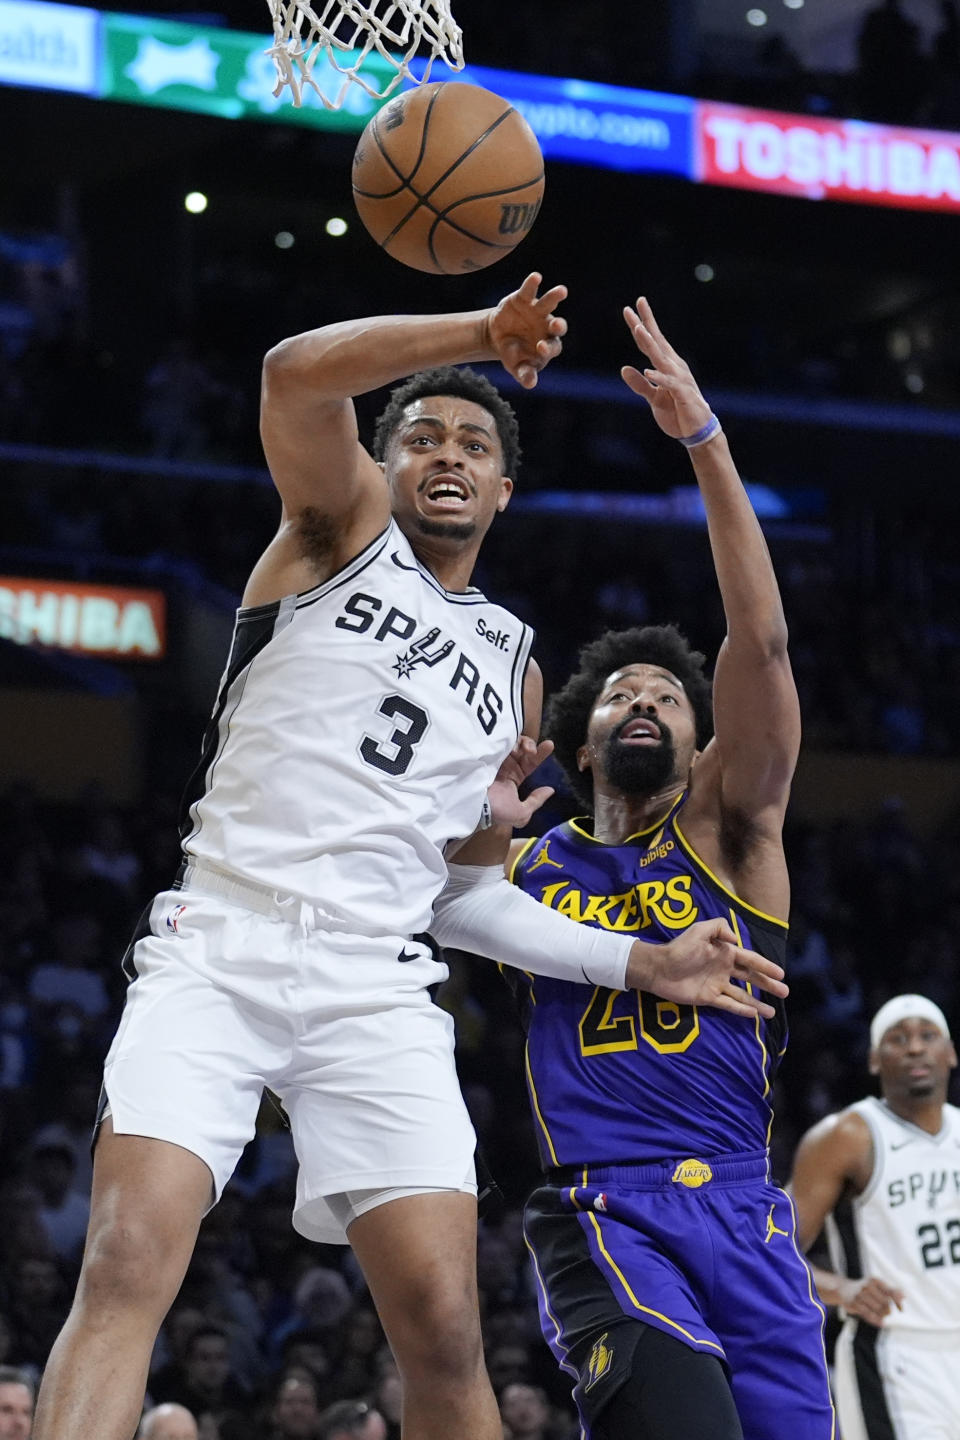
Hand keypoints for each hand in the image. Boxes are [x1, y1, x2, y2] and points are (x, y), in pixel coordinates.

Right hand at [486, 273, 567, 389]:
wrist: (498, 336)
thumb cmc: (513, 354)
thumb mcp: (516, 367)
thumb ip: (524, 374)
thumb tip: (530, 384)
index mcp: (548, 345)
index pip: (553, 347)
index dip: (548, 347)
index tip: (540, 347)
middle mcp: (547, 326)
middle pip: (557, 325)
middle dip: (558, 325)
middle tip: (557, 325)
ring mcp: (537, 311)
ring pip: (549, 304)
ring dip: (555, 297)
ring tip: (562, 291)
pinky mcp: (524, 299)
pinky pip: (530, 290)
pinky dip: (532, 283)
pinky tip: (536, 277)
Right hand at [486, 735, 554, 827]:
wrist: (476, 804)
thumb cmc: (497, 811)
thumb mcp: (521, 813)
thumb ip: (536, 801)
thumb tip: (550, 790)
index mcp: (514, 777)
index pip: (531, 762)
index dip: (541, 753)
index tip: (549, 744)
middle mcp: (507, 766)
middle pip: (524, 749)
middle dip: (532, 746)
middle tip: (532, 751)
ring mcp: (497, 757)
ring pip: (514, 742)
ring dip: (523, 743)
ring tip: (524, 750)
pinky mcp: (489, 751)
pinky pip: (502, 740)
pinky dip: (510, 740)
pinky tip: (513, 748)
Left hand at [621, 297, 714, 441]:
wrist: (697, 430)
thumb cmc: (676, 412)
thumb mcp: (653, 399)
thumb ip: (640, 384)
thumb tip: (623, 368)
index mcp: (666, 366)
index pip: (650, 343)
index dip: (640, 325)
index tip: (628, 309)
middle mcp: (673, 367)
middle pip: (656, 342)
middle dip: (645, 323)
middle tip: (635, 305)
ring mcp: (679, 379)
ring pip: (662, 358)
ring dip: (650, 344)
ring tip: (638, 330)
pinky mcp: (683, 394)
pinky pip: (670, 384)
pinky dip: (660, 378)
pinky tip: (649, 372)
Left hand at [625, 917, 788, 1017]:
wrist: (659, 968)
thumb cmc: (679, 948)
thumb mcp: (699, 930)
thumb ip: (719, 928)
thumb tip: (737, 939)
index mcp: (724, 952)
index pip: (750, 960)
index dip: (766, 967)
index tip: (781, 973)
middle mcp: (724, 969)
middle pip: (751, 978)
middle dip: (768, 984)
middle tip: (785, 992)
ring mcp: (717, 984)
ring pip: (742, 995)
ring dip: (757, 1003)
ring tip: (772, 1012)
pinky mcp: (708, 998)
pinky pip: (728, 1005)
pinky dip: (741, 1010)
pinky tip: (753, 1015)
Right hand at [840, 1276, 903, 1324]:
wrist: (843, 1289)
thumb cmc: (865, 1289)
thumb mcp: (876, 1286)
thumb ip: (891, 1291)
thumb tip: (904, 1296)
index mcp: (875, 1280)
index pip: (891, 1292)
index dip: (898, 1302)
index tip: (901, 1310)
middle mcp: (867, 1286)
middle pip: (886, 1303)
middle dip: (889, 1310)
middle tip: (887, 1312)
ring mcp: (860, 1294)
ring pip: (878, 1310)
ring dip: (882, 1316)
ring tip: (881, 1316)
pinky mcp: (854, 1303)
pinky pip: (869, 1315)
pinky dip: (877, 1320)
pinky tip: (882, 1323)